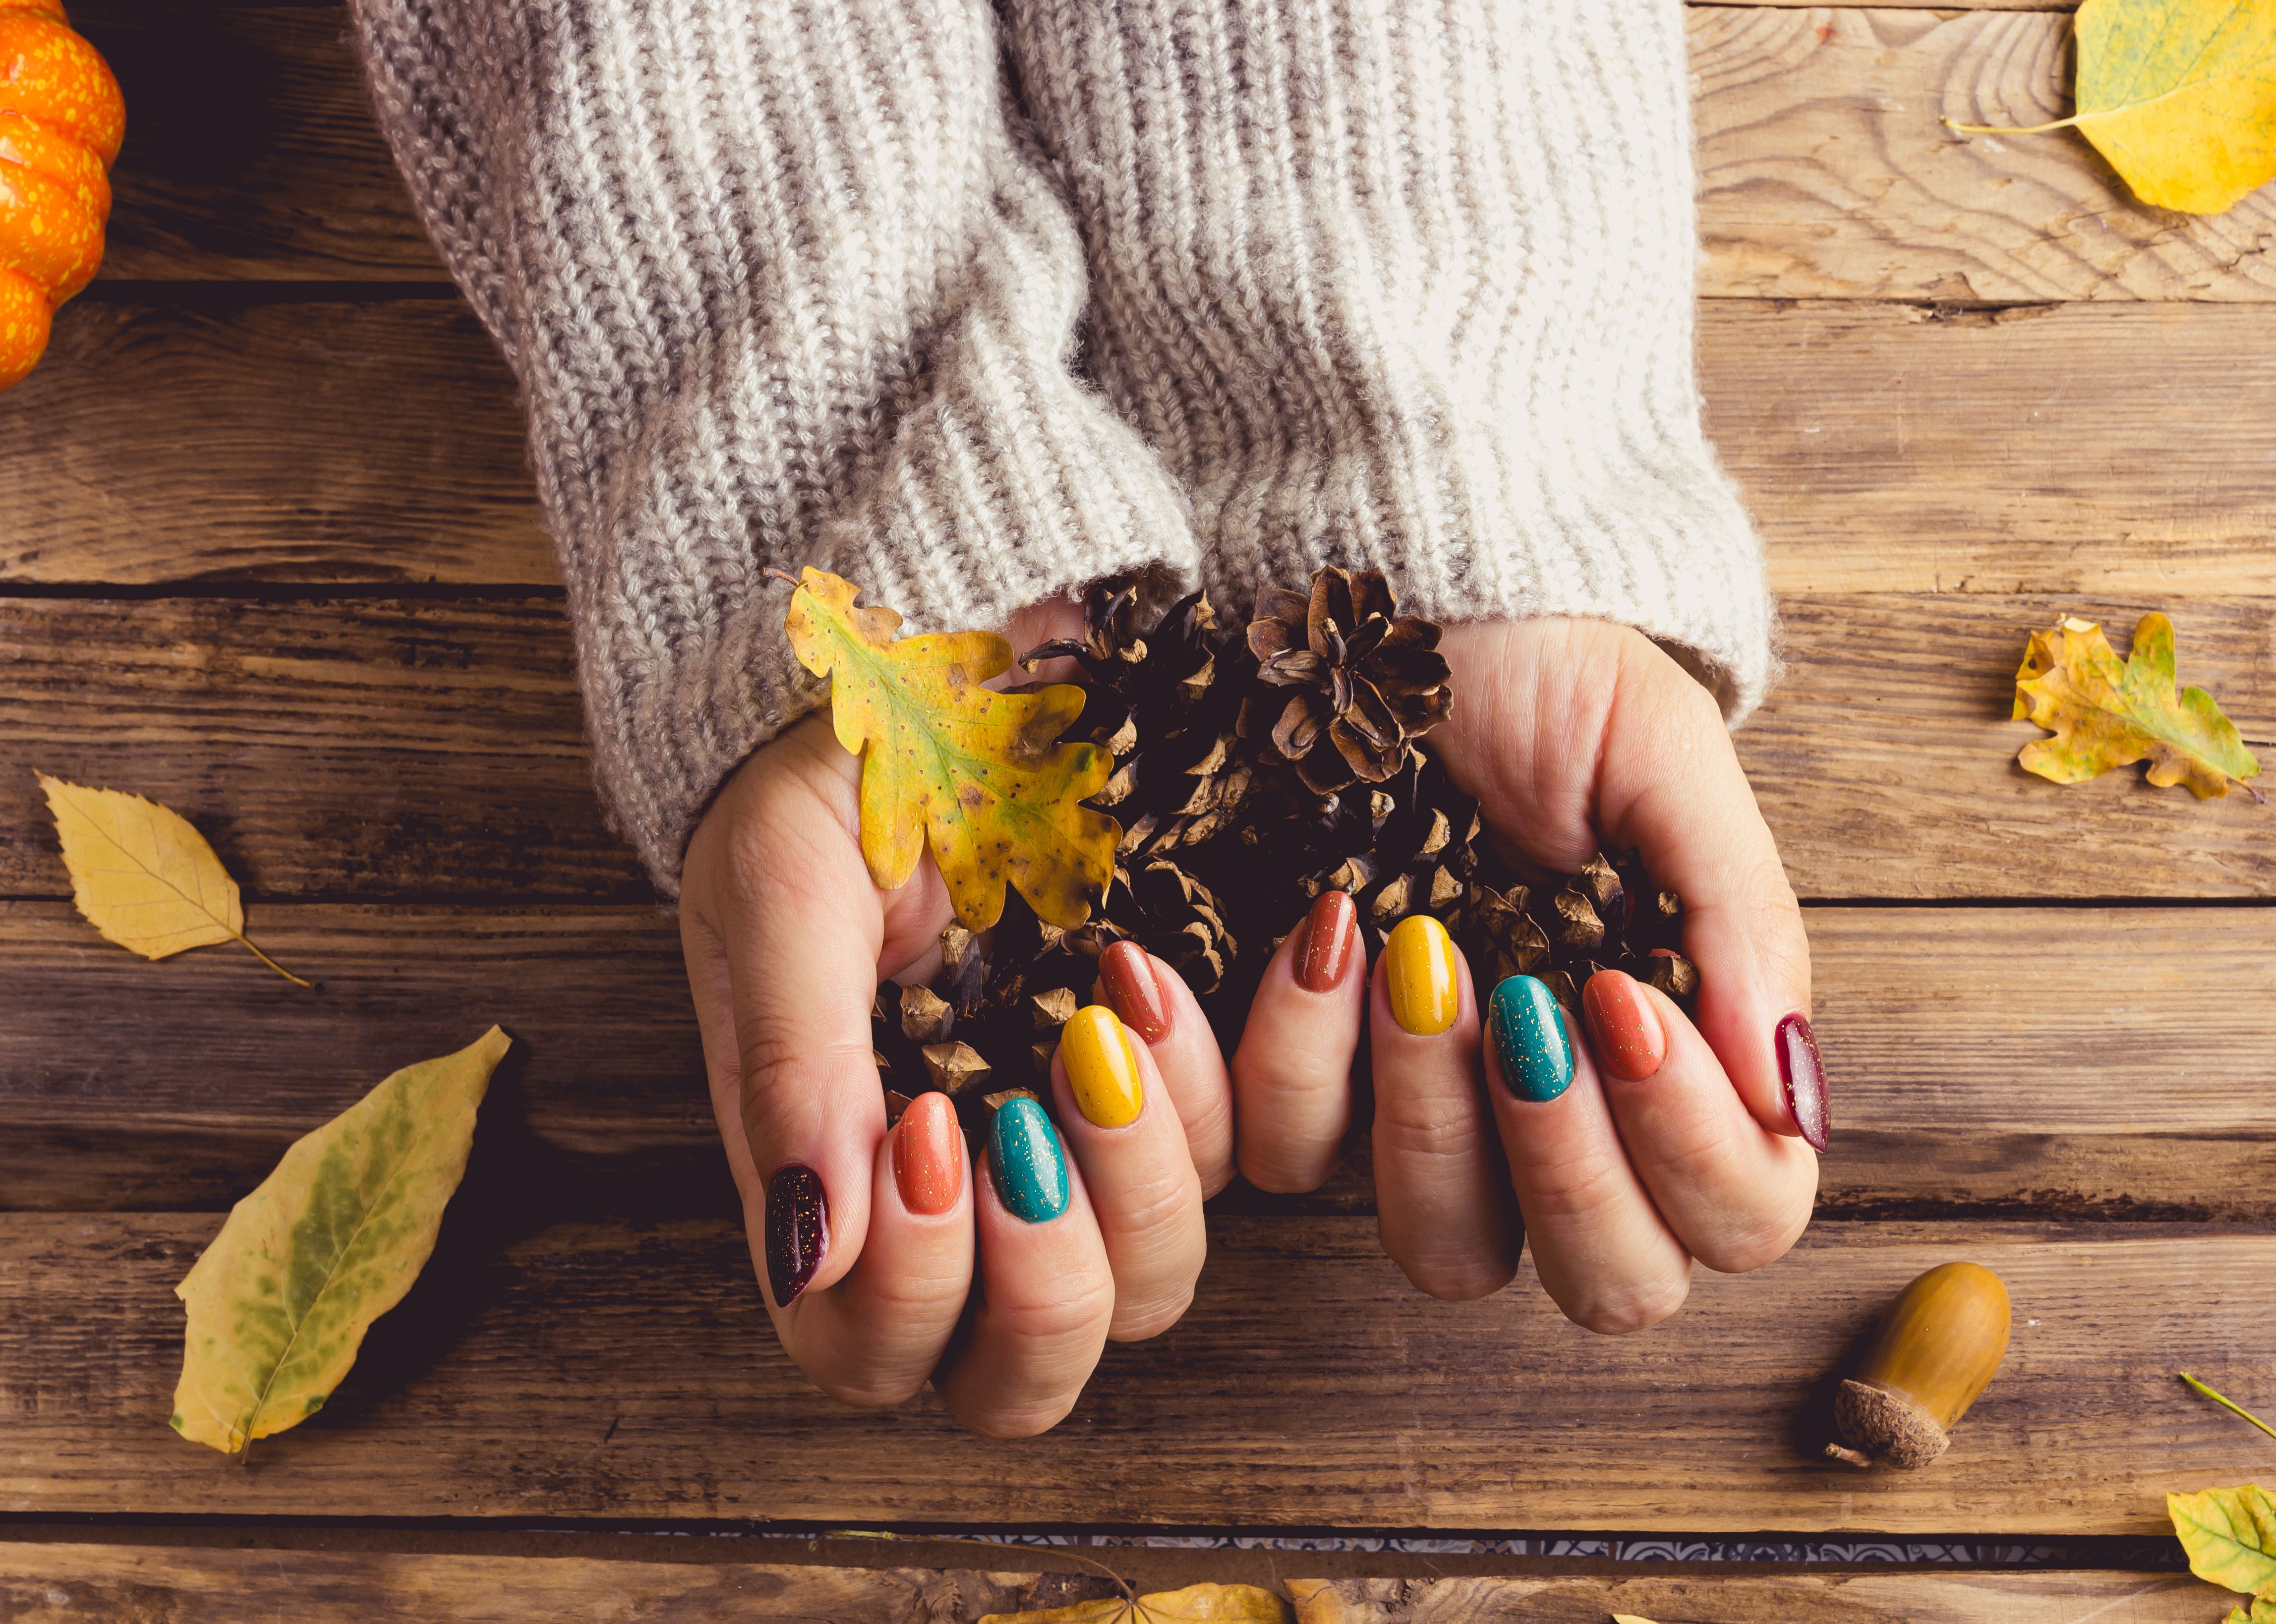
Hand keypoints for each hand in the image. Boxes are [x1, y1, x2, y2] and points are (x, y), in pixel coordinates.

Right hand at [677, 605, 1223, 1437]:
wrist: (944, 672)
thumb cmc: (832, 791)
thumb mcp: (784, 898)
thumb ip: (788, 1070)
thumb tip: (805, 1251)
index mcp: (845, 1183)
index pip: (867, 1351)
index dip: (908, 1296)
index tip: (930, 1131)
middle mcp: (968, 1203)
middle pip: (1020, 1377)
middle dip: (1041, 1283)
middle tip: (1023, 1127)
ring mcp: (1085, 1150)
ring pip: (1151, 1288)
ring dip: (1146, 1176)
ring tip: (1116, 1005)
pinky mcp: (1191, 1081)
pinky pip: (1263, 1155)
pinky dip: (1254, 1078)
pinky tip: (1205, 969)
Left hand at [1165, 617, 1820, 1331]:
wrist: (1394, 606)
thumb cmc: (1548, 680)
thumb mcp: (1663, 762)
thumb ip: (1738, 922)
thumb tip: (1787, 1092)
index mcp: (1682, 1060)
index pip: (1740, 1216)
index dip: (1695, 1149)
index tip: (1625, 1000)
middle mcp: (1569, 1122)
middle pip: (1611, 1285)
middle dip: (1572, 1166)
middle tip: (1529, 1009)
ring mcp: (1434, 1122)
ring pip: (1447, 1251)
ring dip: (1432, 1121)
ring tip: (1412, 951)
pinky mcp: (1310, 1087)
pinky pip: (1288, 1162)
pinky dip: (1296, 1059)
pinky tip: (1313, 933)